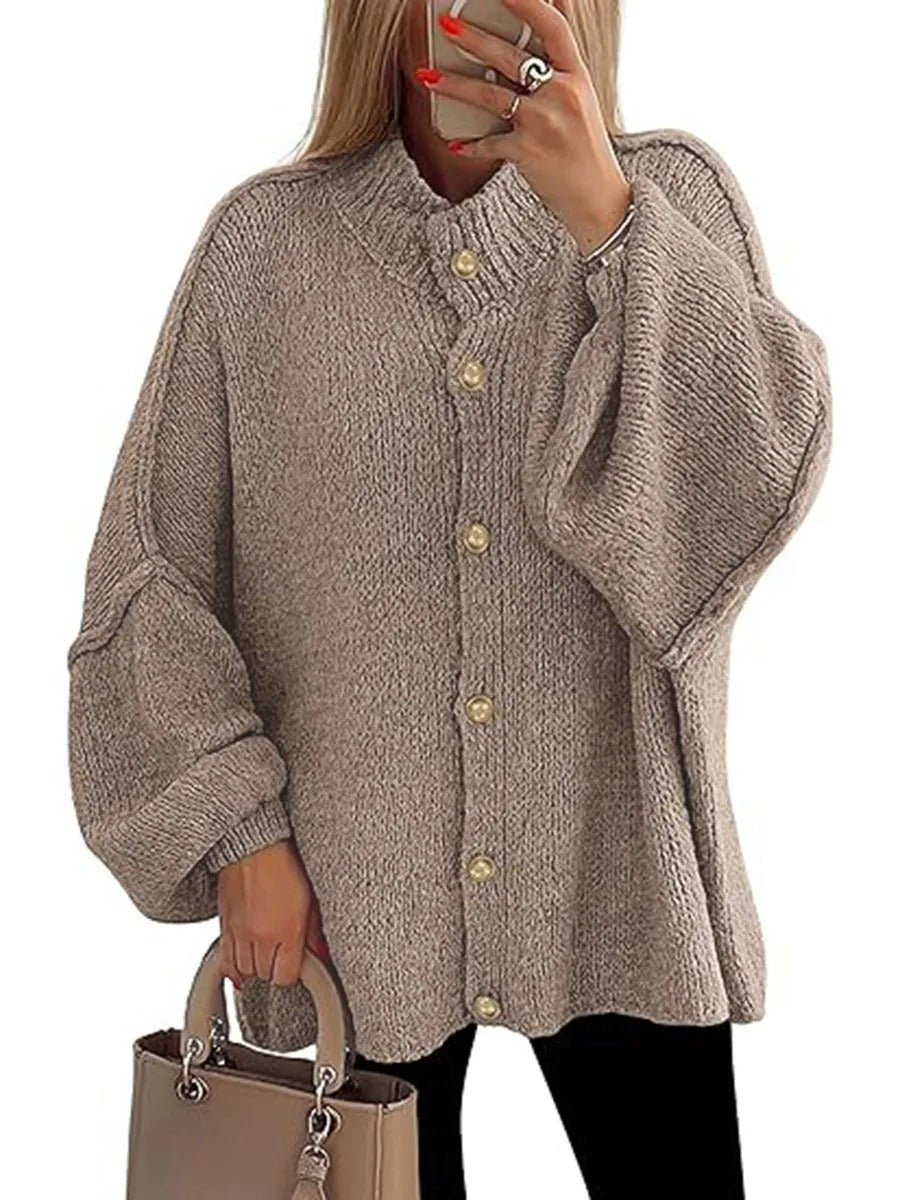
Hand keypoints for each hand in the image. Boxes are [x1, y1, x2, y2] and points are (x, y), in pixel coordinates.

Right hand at [215, 838, 329, 989]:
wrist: (253, 842)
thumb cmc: (284, 861)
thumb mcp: (310, 897)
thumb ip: (315, 931)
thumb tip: (321, 954)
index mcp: (284, 931)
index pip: (285, 977)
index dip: (293, 974)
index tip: (298, 964)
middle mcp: (258, 937)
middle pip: (263, 977)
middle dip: (274, 971)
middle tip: (284, 958)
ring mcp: (238, 932)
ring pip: (242, 973)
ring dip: (255, 970)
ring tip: (266, 959)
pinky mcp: (223, 925)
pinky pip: (225, 960)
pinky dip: (235, 965)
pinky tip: (245, 960)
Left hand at [417, 0, 631, 253]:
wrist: (598, 199)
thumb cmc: (586, 150)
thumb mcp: (582, 103)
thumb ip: (558, 72)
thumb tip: (534, 40)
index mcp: (577, 76)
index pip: (553, 27)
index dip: (527, 3)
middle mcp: (562, 95)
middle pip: (511, 56)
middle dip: (474, 38)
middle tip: (446, 24)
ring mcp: (544, 123)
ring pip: (490, 95)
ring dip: (454, 85)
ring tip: (427, 76)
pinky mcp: (527, 152)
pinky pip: (489, 142)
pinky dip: (470, 144)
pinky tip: (454, 143)